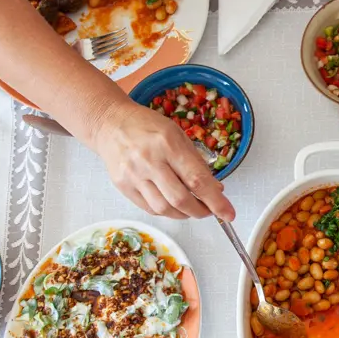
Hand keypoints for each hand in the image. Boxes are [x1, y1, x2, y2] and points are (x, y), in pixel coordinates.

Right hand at [87, 101, 234, 220]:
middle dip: (201, 211)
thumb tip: (215, 190)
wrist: (110, 123)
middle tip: (210, 211)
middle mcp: (149, 161)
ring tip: (191, 209)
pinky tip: (173, 205)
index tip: (228, 213)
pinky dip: (166, 211)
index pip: (197, 180)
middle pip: (181, 199)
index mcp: (168, 144)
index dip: (216, 201)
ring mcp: (133, 175)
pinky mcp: (123, 186)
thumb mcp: (178, 135)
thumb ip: (197, 163)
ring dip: (184, 214)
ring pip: (164, 209)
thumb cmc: (147, 126)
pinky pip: (149, 208)